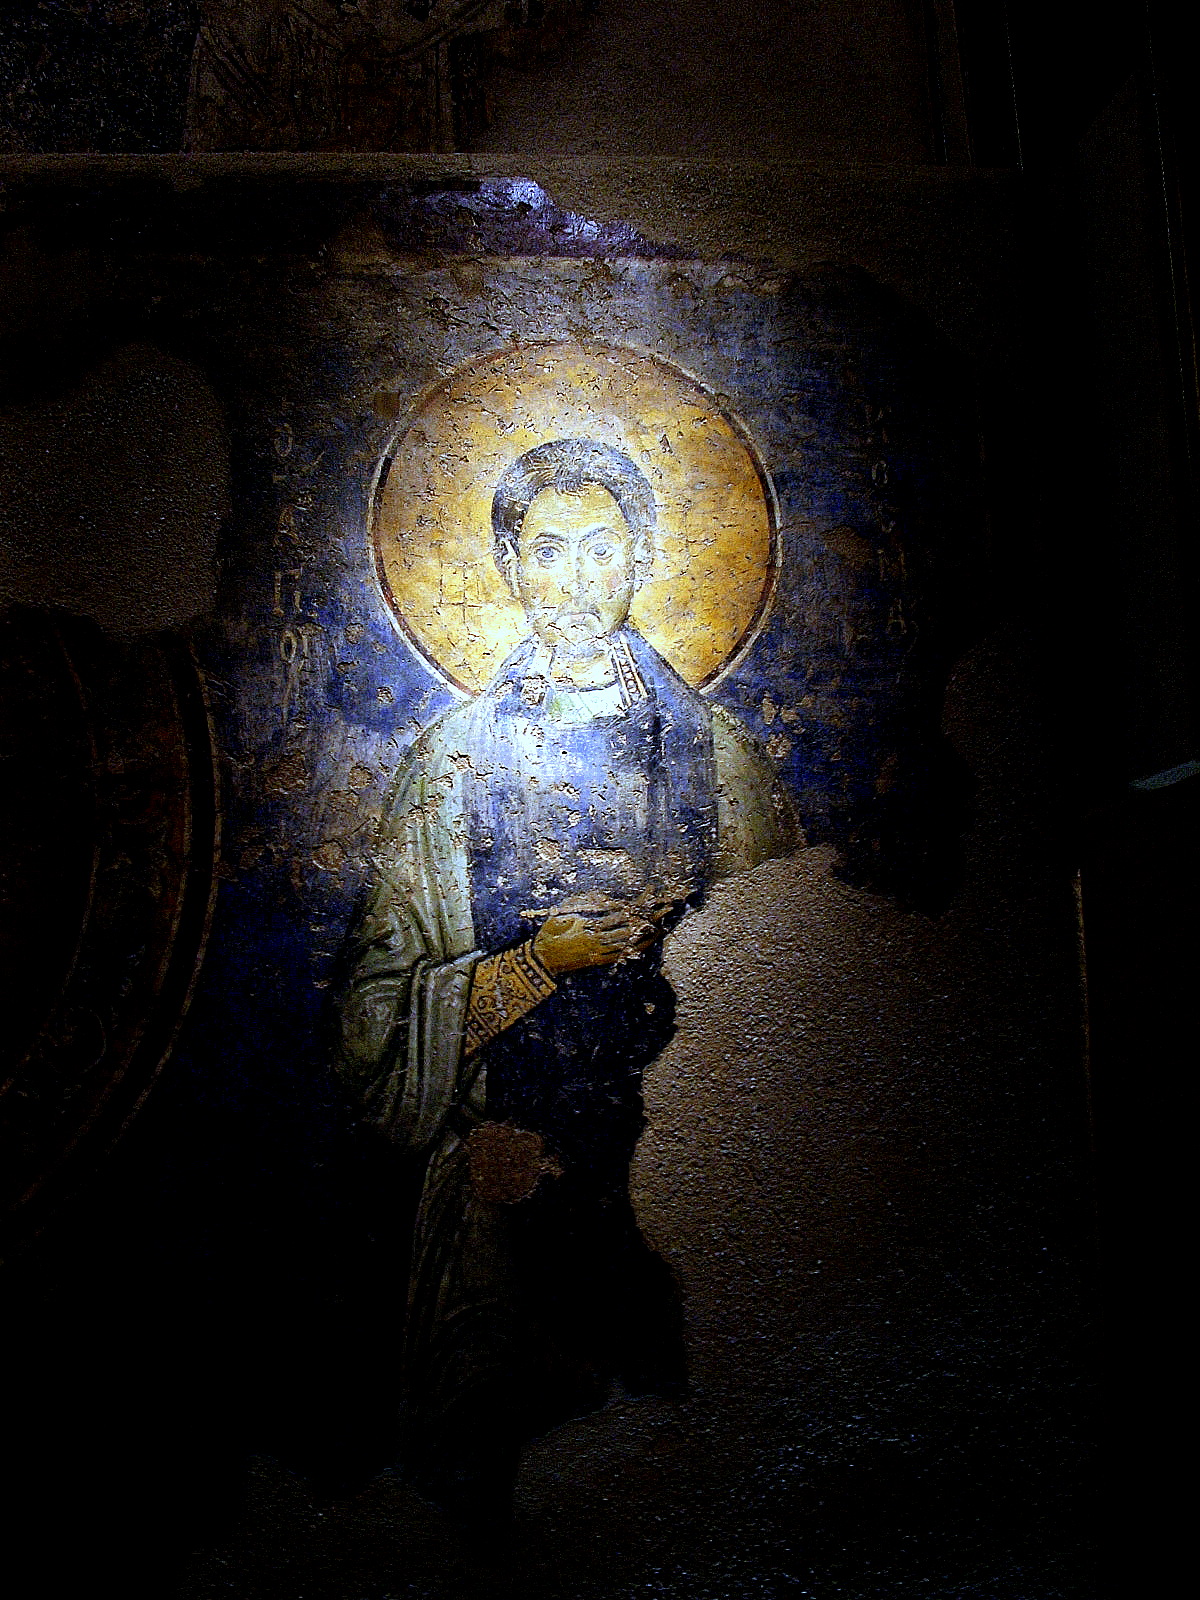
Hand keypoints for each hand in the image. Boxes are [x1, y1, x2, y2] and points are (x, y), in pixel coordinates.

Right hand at [531, 894, 667, 975]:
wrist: (543, 959)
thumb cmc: (551, 931)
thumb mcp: (564, 911)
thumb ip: (583, 902)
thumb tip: (603, 896)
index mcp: (590, 925)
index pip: (619, 913)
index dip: (636, 904)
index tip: (649, 895)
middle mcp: (598, 939)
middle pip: (629, 927)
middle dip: (648, 918)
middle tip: (665, 908)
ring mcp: (600, 951)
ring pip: (628, 942)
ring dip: (646, 934)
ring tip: (662, 924)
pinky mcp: (599, 961)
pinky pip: (621, 955)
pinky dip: (635, 949)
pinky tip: (646, 944)